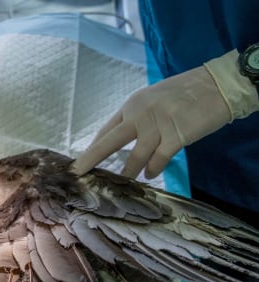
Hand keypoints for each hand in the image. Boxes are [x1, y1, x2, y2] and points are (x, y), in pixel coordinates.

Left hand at [72, 50, 258, 178]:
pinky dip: (153, 169)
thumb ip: (138, 118)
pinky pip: (159, 159)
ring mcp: (158, 125)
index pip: (106, 129)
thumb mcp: (154, 99)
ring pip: (135, 156)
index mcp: (133, 104)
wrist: (218, 84)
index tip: (80, 162)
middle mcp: (140, 114)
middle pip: (109, 141)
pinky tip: (150, 175)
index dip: (93, 148)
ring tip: (123, 182)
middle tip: (78, 173)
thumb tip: (124, 139)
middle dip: (91, 159)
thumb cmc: (186, 92)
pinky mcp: (176, 135)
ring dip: (128, 172)